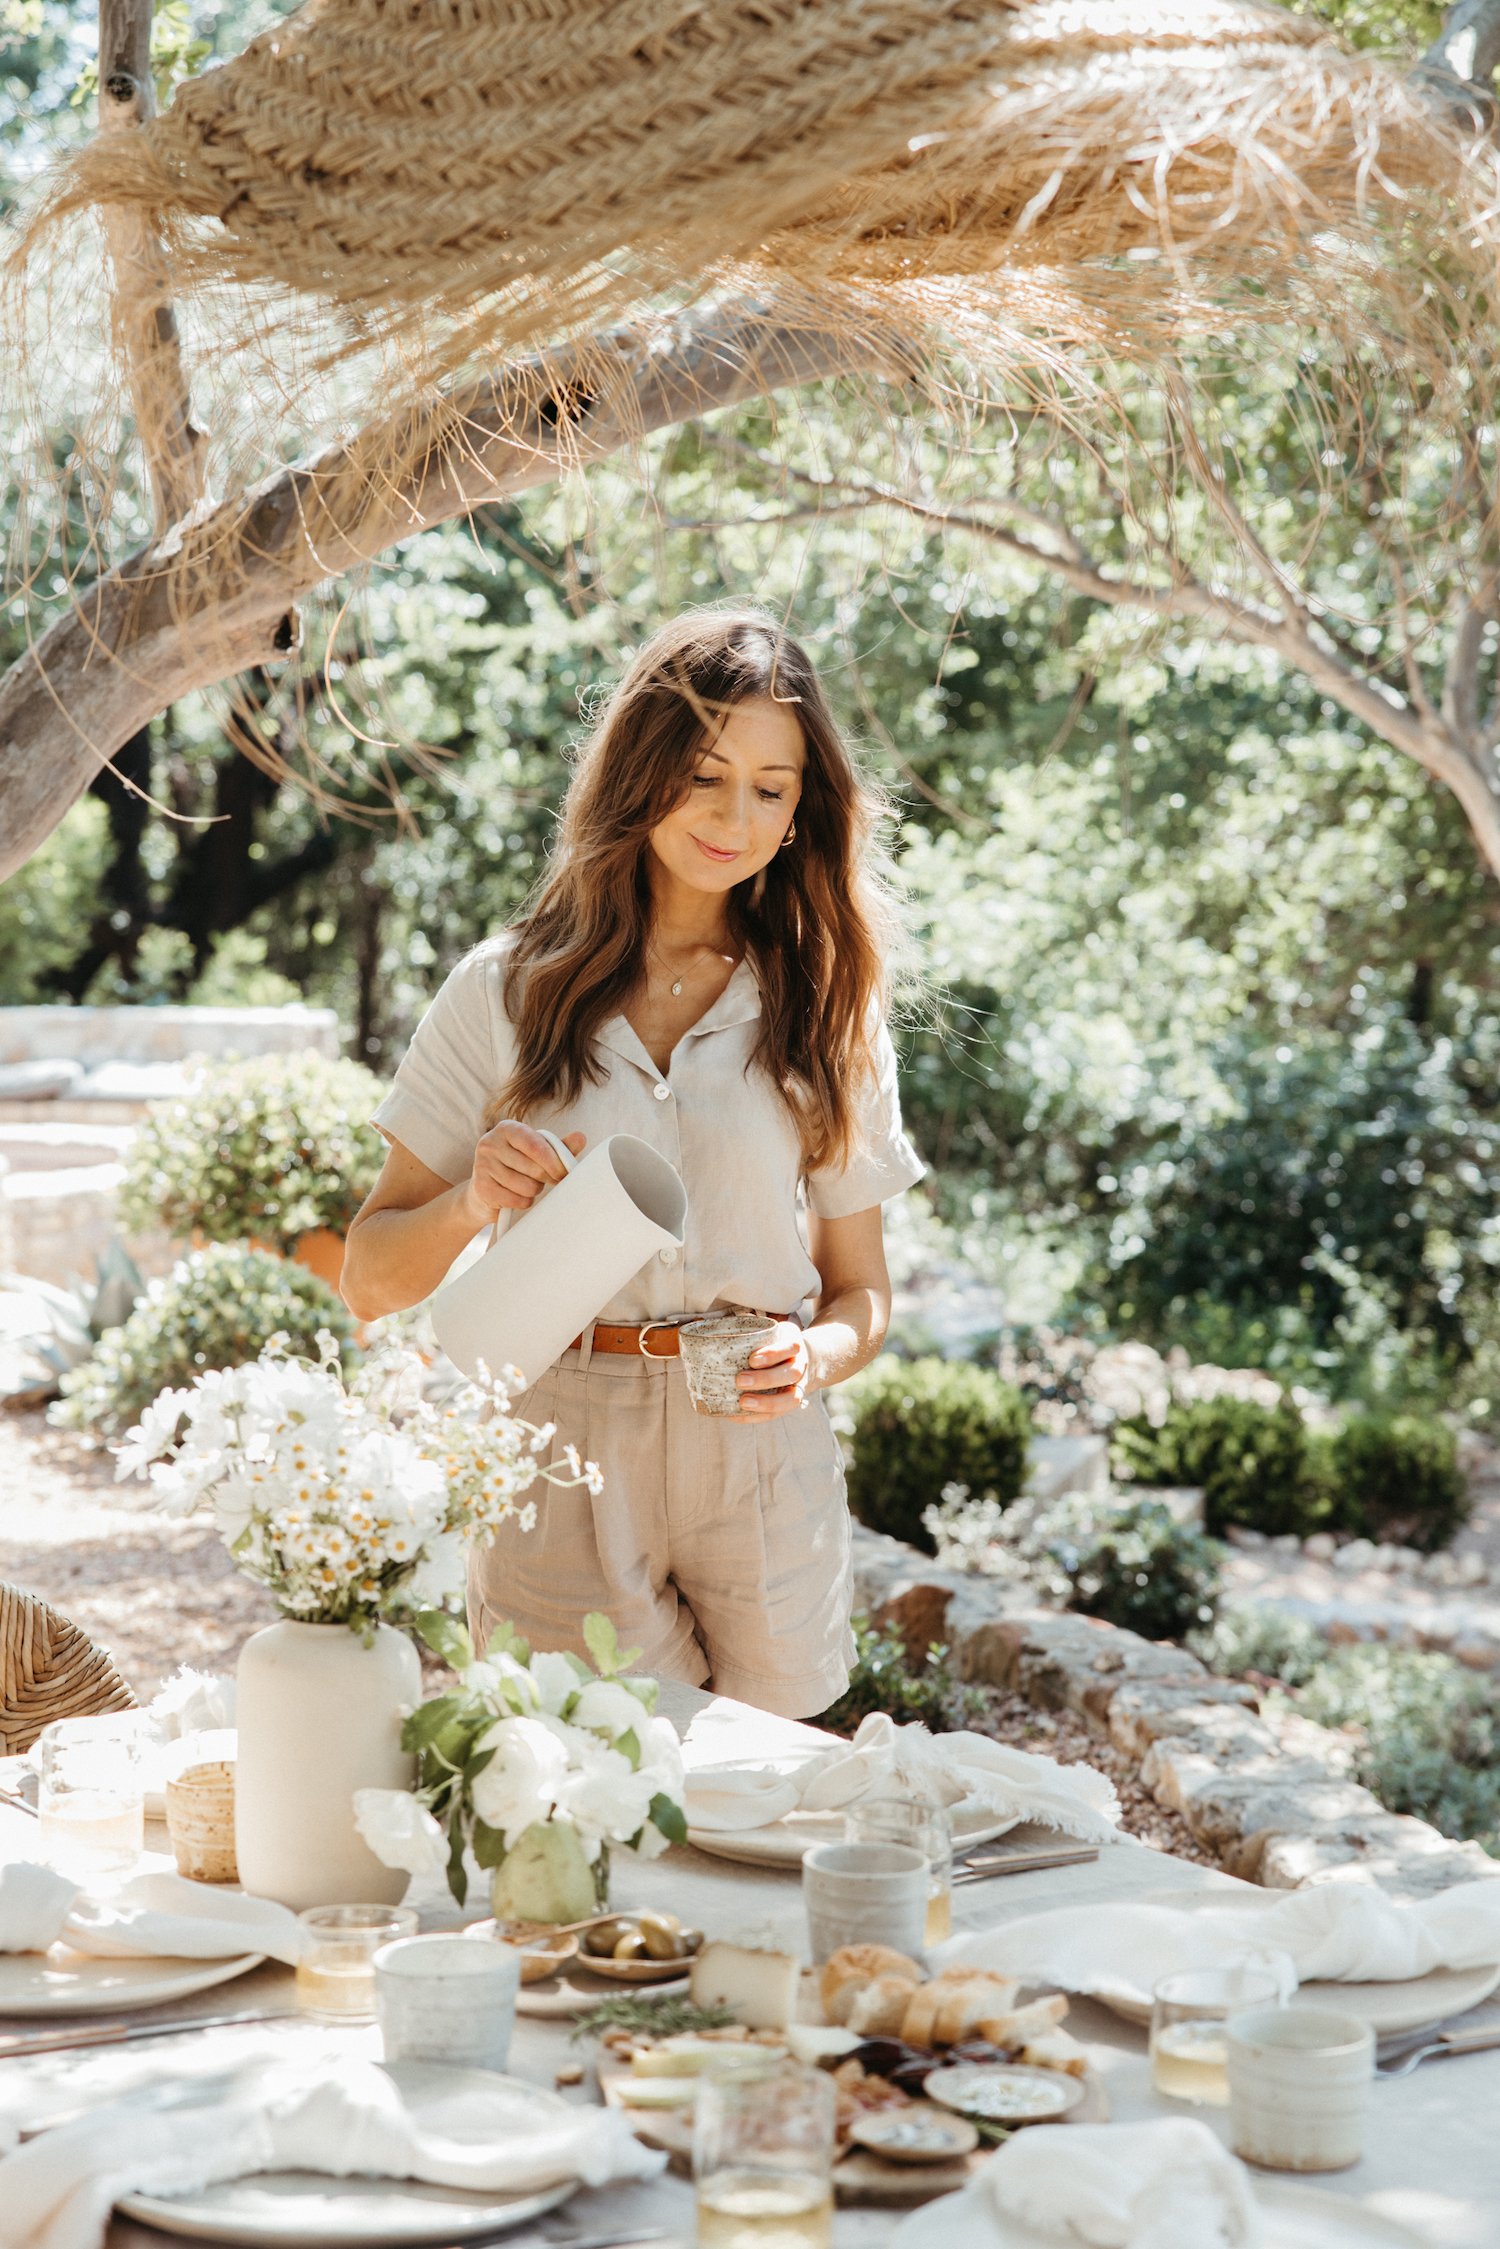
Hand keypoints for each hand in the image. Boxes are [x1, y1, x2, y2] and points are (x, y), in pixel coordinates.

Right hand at [465, 1121, 585, 1222]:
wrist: (484, 1190)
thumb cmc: (516, 1166)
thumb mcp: (536, 1152)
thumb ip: (558, 1146)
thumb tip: (581, 1137)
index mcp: (507, 1128)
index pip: (536, 1145)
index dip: (554, 1162)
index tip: (564, 1173)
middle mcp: (490, 1143)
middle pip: (534, 1168)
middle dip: (546, 1179)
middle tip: (546, 1181)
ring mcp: (482, 1165)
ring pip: (526, 1186)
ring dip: (534, 1191)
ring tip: (528, 1186)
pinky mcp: (481, 1187)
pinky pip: (516, 1200)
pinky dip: (523, 1202)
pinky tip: (518, 1196)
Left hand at [728, 1321, 812, 1420]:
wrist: (797, 1360)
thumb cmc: (772, 1343)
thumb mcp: (766, 1331)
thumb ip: (745, 1330)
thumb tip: (701, 1326)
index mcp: (794, 1344)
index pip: (791, 1347)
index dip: (773, 1354)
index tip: (752, 1359)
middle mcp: (800, 1366)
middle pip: (791, 1374)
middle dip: (765, 1379)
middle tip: (740, 1380)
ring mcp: (798, 1386)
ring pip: (791, 1398)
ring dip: (766, 1402)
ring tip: (742, 1402)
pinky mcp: (788, 1403)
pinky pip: (777, 1414)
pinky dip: (756, 1416)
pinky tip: (736, 1414)